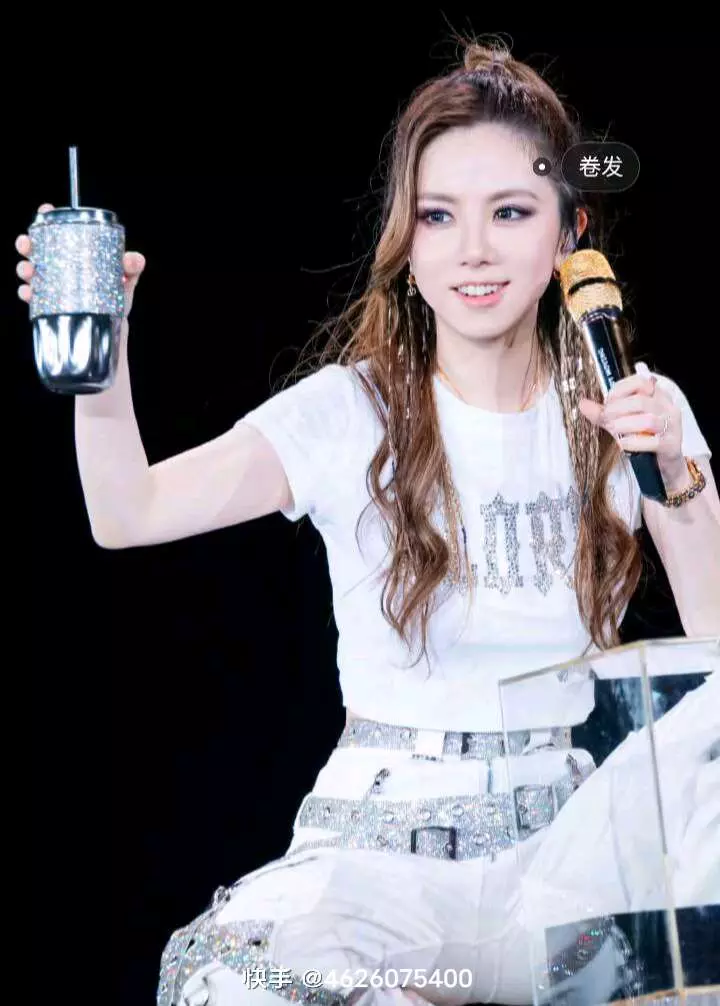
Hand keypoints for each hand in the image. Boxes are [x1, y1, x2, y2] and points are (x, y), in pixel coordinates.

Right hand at [15, 202, 145, 319]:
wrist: (113, 323)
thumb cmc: (117, 295)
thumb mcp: (126, 277)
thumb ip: (132, 266)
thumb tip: (133, 259)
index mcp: (74, 251)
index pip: (57, 229)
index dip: (47, 217)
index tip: (44, 210)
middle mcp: (59, 265)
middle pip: (35, 248)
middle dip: (26, 244)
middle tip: (27, 245)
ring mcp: (51, 284)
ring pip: (29, 271)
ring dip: (24, 269)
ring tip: (29, 272)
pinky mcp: (48, 304)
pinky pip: (32, 297)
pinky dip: (28, 294)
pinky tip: (29, 293)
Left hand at [577, 368, 684, 479]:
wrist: (664, 464)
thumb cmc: (644, 437)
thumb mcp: (623, 422)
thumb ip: (604, 413)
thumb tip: (583, 404)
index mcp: (658, 396)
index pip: (641, 382)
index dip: (620, 390)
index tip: (607, 402)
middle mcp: (668, 408)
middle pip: (641, 401)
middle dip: (618, 409)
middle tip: (605, 418)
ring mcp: (672, 426)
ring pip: (647, 420)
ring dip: (624, 424)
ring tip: (612, 430)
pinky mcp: (670, 445)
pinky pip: (651, 441)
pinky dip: (633, 442)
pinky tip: (623, 443)